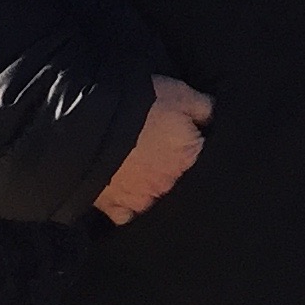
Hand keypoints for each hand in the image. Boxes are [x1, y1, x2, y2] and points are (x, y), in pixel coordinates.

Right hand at [93, 77, 211, 224]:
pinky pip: (127, 212)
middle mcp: (170, 183)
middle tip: (154, 143)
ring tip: (135, 162)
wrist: (90, 128)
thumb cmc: (138, 106)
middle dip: (169, 161)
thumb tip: (214, 117)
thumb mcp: (178, 93)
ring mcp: (143, 199)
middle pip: (177, 174)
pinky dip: (126, 203)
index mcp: (189, 155)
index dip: (190, 138)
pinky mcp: (117, 208)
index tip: (178, 131)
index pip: (201, 150)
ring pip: (154, 193)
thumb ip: (203, 107)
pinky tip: (122, 187)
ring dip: (149, 181)